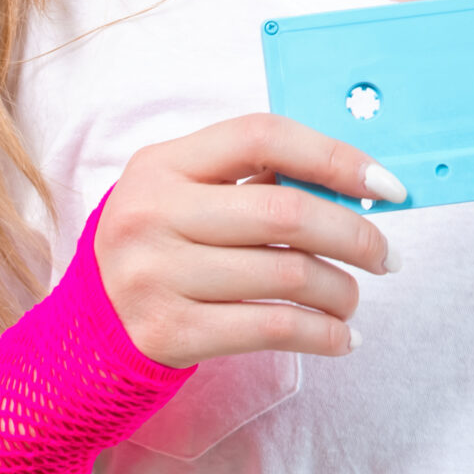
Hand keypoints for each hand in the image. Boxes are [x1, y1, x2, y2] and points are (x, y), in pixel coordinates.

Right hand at [93, 112, 406, 366]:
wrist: (86, 331)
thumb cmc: (160, 247)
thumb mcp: (184, 194)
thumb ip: (254, 181)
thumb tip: (356, 186)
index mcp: (161, 163)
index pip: (262, 136)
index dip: (333, 156)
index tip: (387, 185)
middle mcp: (151, 213)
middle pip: (283, 212)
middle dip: (355, 233)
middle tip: (386, 254)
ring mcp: (155, 276)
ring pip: (287, 276)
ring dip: (343, 290)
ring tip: (354, 296)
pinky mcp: (169, 334)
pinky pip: (273, 330)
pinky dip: (324, 335)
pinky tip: (341, 336)